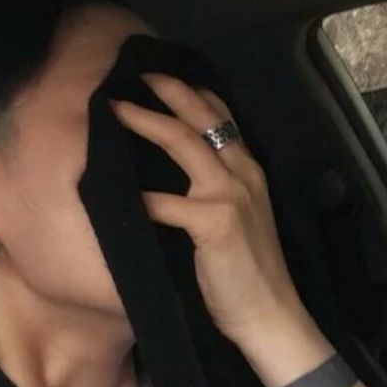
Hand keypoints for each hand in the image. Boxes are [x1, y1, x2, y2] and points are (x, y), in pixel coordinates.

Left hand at [109, 72, 304, 341]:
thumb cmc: (248, 270)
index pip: (222, 117)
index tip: (164, 77)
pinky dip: (141, 198)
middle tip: (137, 74)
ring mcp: (230, 195)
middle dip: (168, 90)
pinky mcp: (216, 222)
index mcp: (247, 170)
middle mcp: (242, 172)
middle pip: (201, 118)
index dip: (193, 93)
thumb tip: (176, 174)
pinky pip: (166, 203)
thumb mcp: (239, 218)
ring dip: (146, 121)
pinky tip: (117, 194)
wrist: (270, 313)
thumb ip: (213, 190)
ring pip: (183, 142)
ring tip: (116, 108)